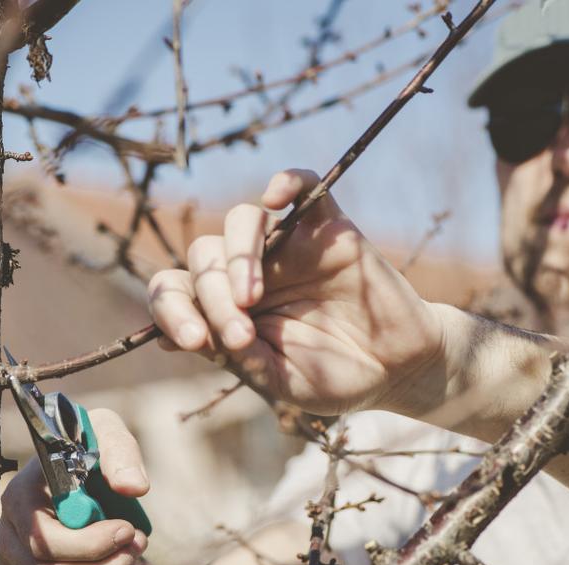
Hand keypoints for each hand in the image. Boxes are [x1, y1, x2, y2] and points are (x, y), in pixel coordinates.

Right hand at [0, 409, 156, 564]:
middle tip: (142, 552)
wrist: (75, 469)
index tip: (129, 529)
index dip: (91, 545)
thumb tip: (134, 488)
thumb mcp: (104, 434)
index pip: (44, 541)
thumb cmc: (88, 449)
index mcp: (18, 501)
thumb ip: (119, 453)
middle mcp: (9, 542)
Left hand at [147, 169, 447, 415]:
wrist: (397, 369)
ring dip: (237, 256)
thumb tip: (172, 339)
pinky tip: (276, 198)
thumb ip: (235, 356)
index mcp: (226, 307)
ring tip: (251, 296)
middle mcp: (248, 270)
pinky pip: (303, 184)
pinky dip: (287, 180)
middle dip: (211, 296)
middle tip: (242, 336)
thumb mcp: (277, 380)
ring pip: (239, 220)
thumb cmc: (332, 378)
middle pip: (203, 255)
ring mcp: (286, 245)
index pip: (176, 289)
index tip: (193, 340)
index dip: (171, 310)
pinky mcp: (327, 227)